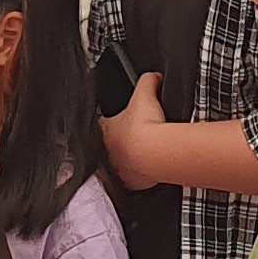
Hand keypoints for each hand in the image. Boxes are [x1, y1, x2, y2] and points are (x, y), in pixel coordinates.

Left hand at [101, 69, 171, 190]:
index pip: (103, 122)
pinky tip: (150, 167)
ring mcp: (118, 168)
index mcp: (106, 129)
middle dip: (122, 141)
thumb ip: (147, 81)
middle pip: (111, 144)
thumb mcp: (146, 94)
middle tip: (137, 136)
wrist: (154, 154)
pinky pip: (134, 178)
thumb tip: (153, 76)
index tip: (124, 118)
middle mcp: (108, 150)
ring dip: (130, 158)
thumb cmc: (145, 127)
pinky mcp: (131, 182)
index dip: (112, 119)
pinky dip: (141, 173)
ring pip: (120, 162)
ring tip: (144, 153)